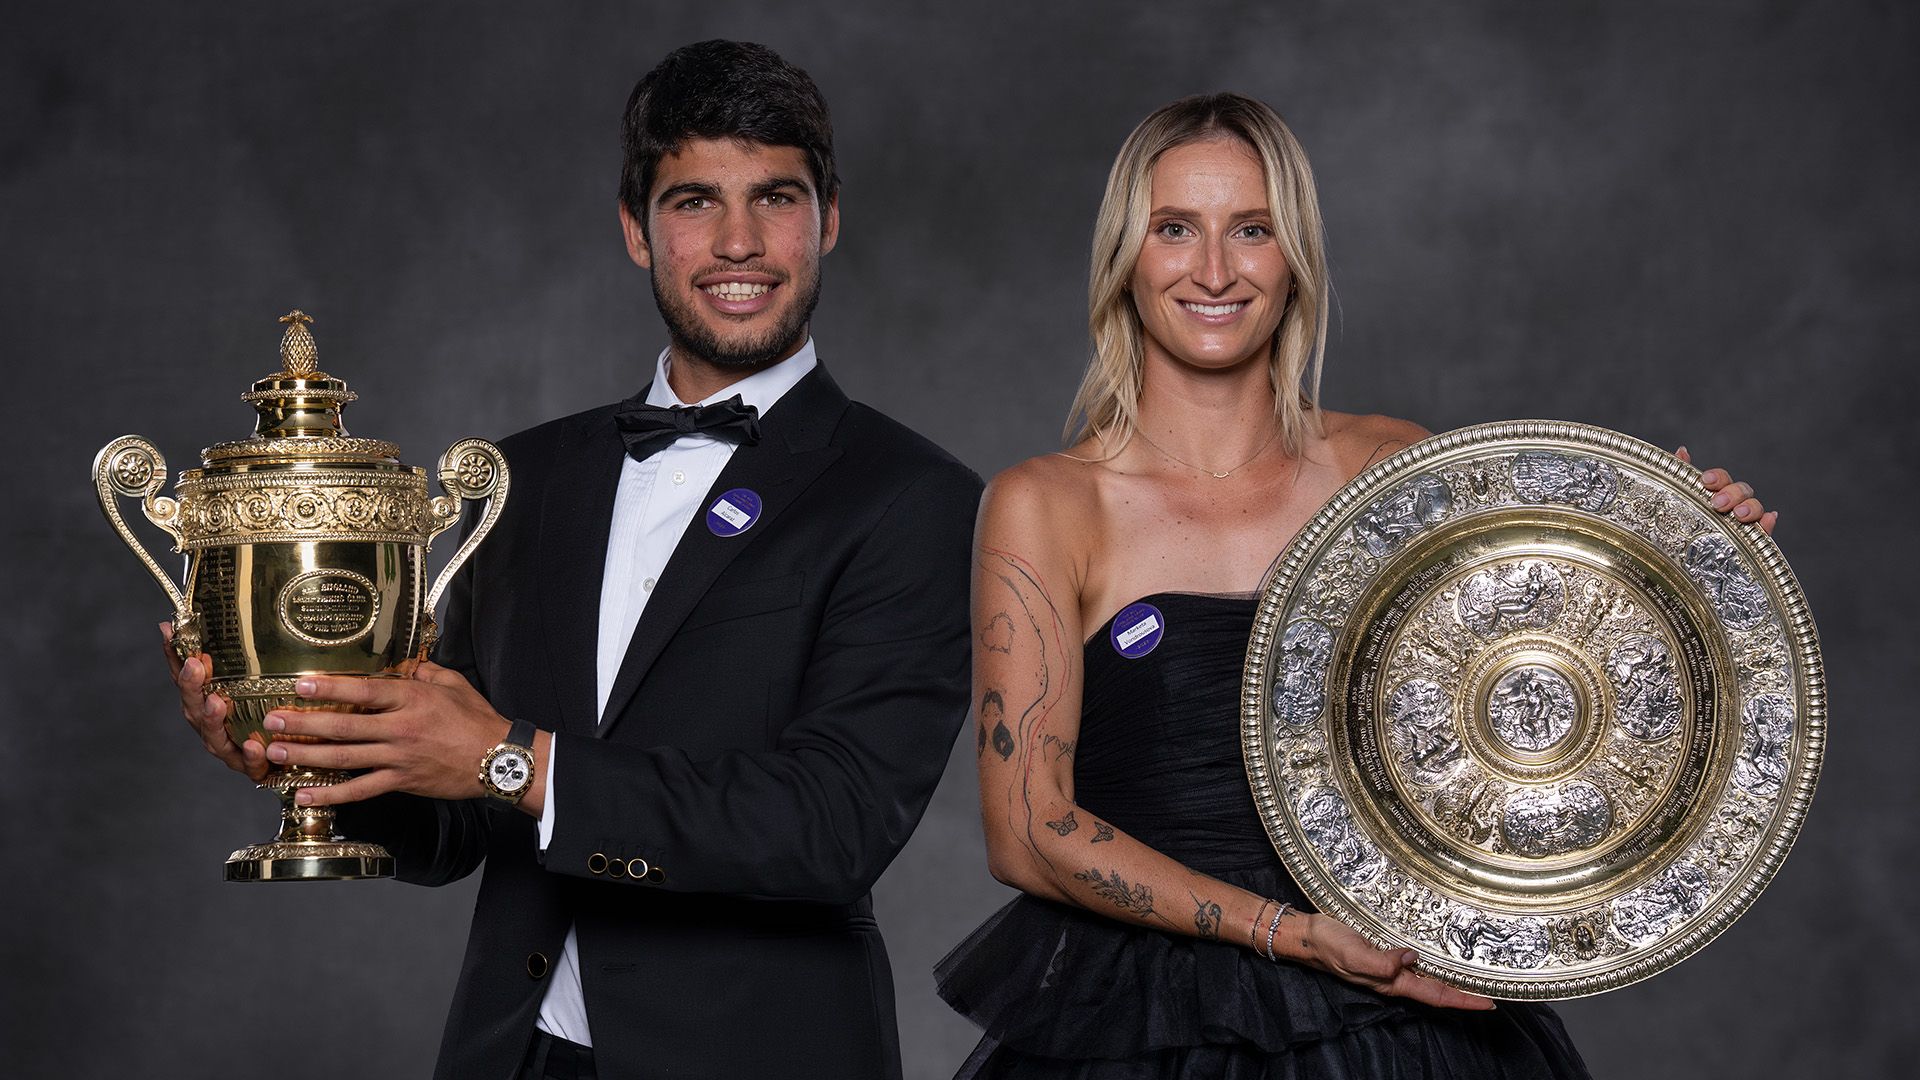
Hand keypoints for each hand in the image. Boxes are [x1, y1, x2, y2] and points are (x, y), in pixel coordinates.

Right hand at [161, 622, 267, 781]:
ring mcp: (229, 749)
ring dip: (213, 719)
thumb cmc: (269, 717)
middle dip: (192, 685)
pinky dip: (248, 754)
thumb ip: (242, 657)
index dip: (176, 656)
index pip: (186, 677)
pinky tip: (251, 743)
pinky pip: (248, 763)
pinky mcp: (251, 768)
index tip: (171, 632)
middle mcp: (212, 726)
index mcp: (207, 704)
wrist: (293, 762)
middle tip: (195, 666)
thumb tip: (224, 617)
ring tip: (217, 703)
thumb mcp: (261, 682)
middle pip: (194, 706)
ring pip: (213, 735)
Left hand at [260, 662, 510, 806]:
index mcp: (412, 699)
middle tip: (271, 721)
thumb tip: (400, 664)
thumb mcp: (453, 684)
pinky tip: (306, 796)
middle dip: (303, 724)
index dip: (329, 688)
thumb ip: (423, 672)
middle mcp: (401, 728)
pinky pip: (361, 790)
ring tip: (275, 753)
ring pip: (344, 757)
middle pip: (343, 725)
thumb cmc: (477, 719)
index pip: (364, 692)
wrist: (499, 759)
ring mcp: (399, 757)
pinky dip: (332, 795)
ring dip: (306, 756)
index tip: (299, 686)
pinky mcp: (402, 781)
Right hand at [1295, 911, 1493, 1010]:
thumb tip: (1412, 958)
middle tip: (1493, 991)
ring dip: (1451, 980)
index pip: (1435, 995)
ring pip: (1428, 978)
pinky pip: (1414, 963)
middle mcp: (1393, 978)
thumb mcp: (1353, 954)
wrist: (1307, 935)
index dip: (1463, 1000)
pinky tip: (1440, 957)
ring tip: (1475, 977)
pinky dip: (1433, 964)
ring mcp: (1388, 967)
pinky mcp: (1383, 953)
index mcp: (1390, 982)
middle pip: (1437, 991)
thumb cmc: (1327, 945)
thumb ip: (1381, 962)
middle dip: (1464, 994)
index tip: (1489, 1002)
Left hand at [1676, 446, 1776, 534]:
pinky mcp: (1751, 544)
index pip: (1722, 479)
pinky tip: (1769, 519)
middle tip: (1717, 504)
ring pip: (1755, 508)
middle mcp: (1731, 507)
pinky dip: (1768, 524)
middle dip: (1732, 494)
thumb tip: (1682, 450)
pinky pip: (1765, 532)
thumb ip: (1678, 478)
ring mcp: (1743, 524)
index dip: (1717, 477)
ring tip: (1738, 515)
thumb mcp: (1673, 503)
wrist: (1678, 563)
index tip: (1705, 481)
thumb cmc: (1677, 531)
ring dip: (1750, 507)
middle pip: (1742, 491)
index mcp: (1713, 495)